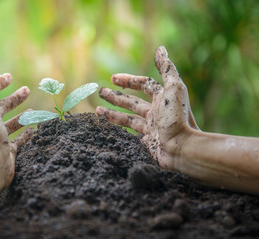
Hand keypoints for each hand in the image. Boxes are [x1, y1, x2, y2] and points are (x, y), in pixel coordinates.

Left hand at [0, 64, 32, 186]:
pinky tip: (32, 129)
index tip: (9, 77)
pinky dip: (26, 134)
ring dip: (21, 116)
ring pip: (11, 124)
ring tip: (32, 111)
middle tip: (27, 90)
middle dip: (14, 98)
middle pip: (1, 108)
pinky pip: (19, 141)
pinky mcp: (9, 151)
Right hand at [96, 46, 198, 168]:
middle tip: (100, 91)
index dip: (129, 80)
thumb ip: (166, 68)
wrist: (182, 148)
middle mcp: (157, 112)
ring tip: (97, 110)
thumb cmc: (178, 117)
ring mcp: (152, 128)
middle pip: (132, 102)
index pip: (144, 85)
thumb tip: (160, 48)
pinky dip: (119, 130)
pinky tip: (108, 128)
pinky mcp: (148, 142)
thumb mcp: (173, 87)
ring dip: (112, 113)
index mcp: (163, 98)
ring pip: (128, 118)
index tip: (112, 78)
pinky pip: (130, 134)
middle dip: (116, 96)